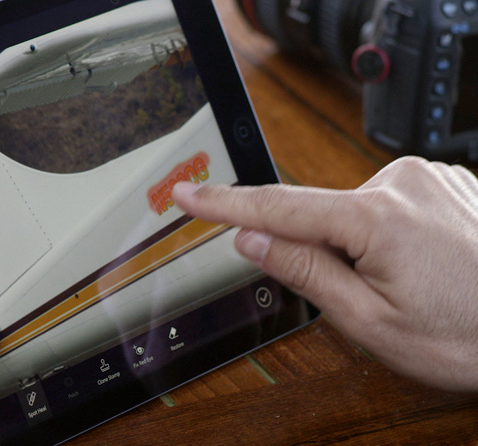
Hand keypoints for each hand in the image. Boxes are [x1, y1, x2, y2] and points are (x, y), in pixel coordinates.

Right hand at [173, 157, 477, 391]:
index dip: (223, 204)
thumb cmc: (468, 335)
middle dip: (325, 254)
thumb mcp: (372, 322)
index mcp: (377, 218)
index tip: (185, 193)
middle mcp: (402, 182)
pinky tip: (422, 264)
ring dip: (360, 246)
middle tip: (369, 298)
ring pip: (355, 212)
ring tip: (408, 286)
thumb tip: (253, 240)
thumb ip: (305, 272)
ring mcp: (428, 177)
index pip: (276, 208)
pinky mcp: (444, 181)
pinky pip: (387, 205)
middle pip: (321, 215)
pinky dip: (386, 234)